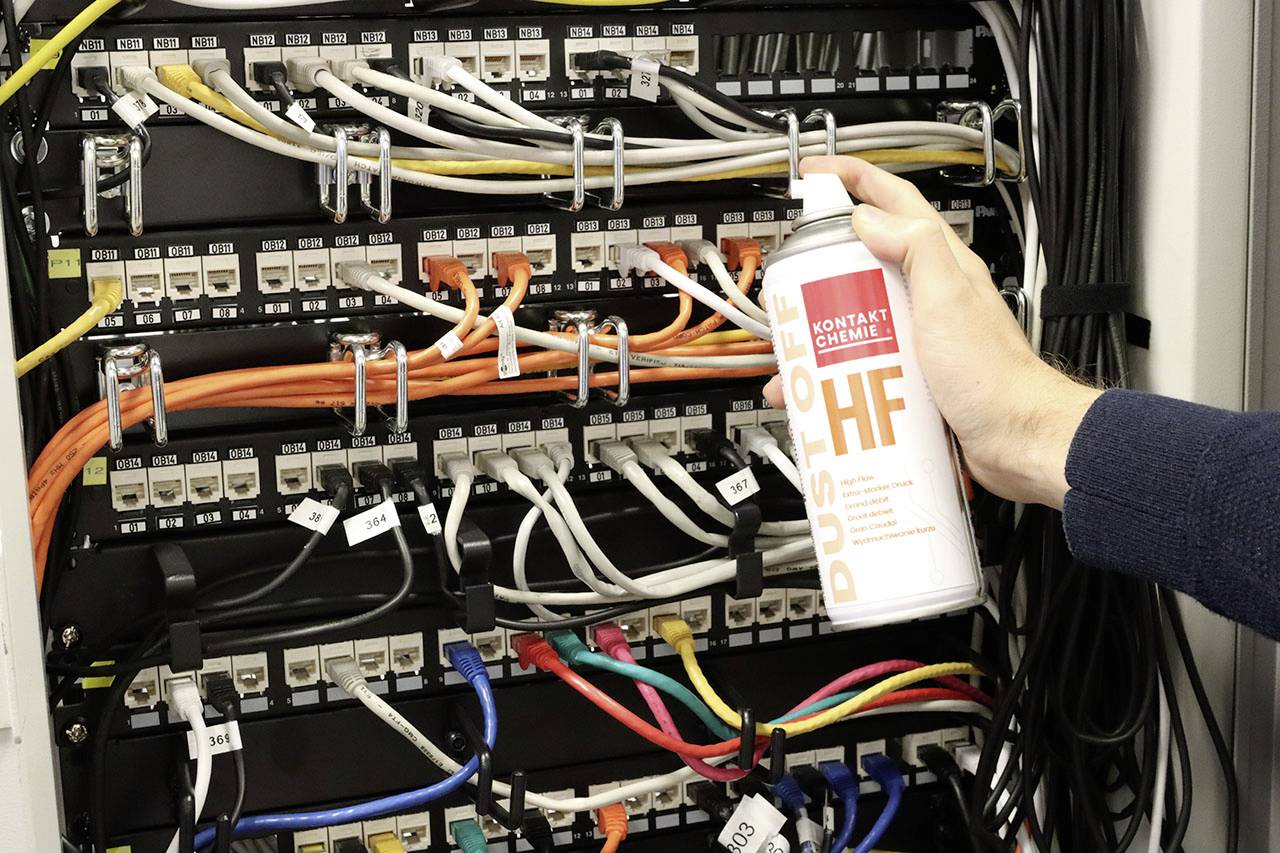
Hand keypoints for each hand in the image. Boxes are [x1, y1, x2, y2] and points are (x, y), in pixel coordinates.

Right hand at [763, 156, 1100, 507]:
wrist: (1016, 439)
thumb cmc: (994, 375)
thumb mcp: (950, 298)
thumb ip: (916, 248)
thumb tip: (870, 217)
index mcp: (941, 266)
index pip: (896, 202)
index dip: (854, 179)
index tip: (816, 174)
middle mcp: (929, 296)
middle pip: (865, 261)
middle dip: (823, 265)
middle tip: (795, 278)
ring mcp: (919, 336)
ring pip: (859, 315)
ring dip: (824, 328)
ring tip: (802, 347)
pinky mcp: (911, 375)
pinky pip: (865, 361)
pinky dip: (838, 372)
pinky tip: (823, 389)